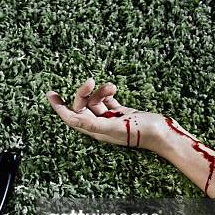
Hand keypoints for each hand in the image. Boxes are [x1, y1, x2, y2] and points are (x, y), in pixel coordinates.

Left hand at [46, 78, 169, 154]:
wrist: (163, 133)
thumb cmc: (141, 132)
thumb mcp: (115, 127)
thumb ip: (93, 124)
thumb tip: (72, 119)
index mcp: (96, 131)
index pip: (71, 118)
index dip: (59, 107)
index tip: (51, 94)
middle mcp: (100, 126)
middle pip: (82, 106)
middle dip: (84, 93)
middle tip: (91, 81)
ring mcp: (110, 119)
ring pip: (95, 101)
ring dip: (101, 91)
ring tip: (112, 87)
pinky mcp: (121, 113)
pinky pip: (107, 100)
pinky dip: (108, 93)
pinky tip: (113, 89)